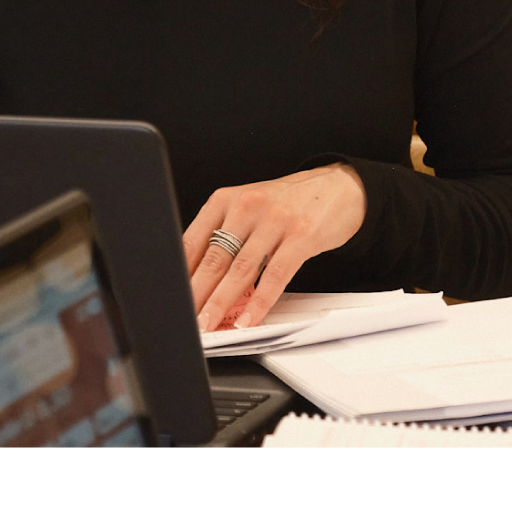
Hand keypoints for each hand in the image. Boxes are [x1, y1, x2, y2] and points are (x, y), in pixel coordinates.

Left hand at [183, 163, 367, 332]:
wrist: (340, 187)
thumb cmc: (290, 203)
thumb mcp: (250, 208)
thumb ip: (226, 236)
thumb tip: (198, 280)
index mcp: (226, 200)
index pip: (192, 241)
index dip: (179, 275)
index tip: (171, 299)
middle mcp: (248, 206)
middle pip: (214, 258)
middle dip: (195, 295)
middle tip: (184, 319)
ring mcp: (276, 221)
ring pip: (240, 269)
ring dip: (221, 302)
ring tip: (209, 324)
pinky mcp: (301, 236)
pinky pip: (275, 275)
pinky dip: (259, 302)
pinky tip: (249, 318)